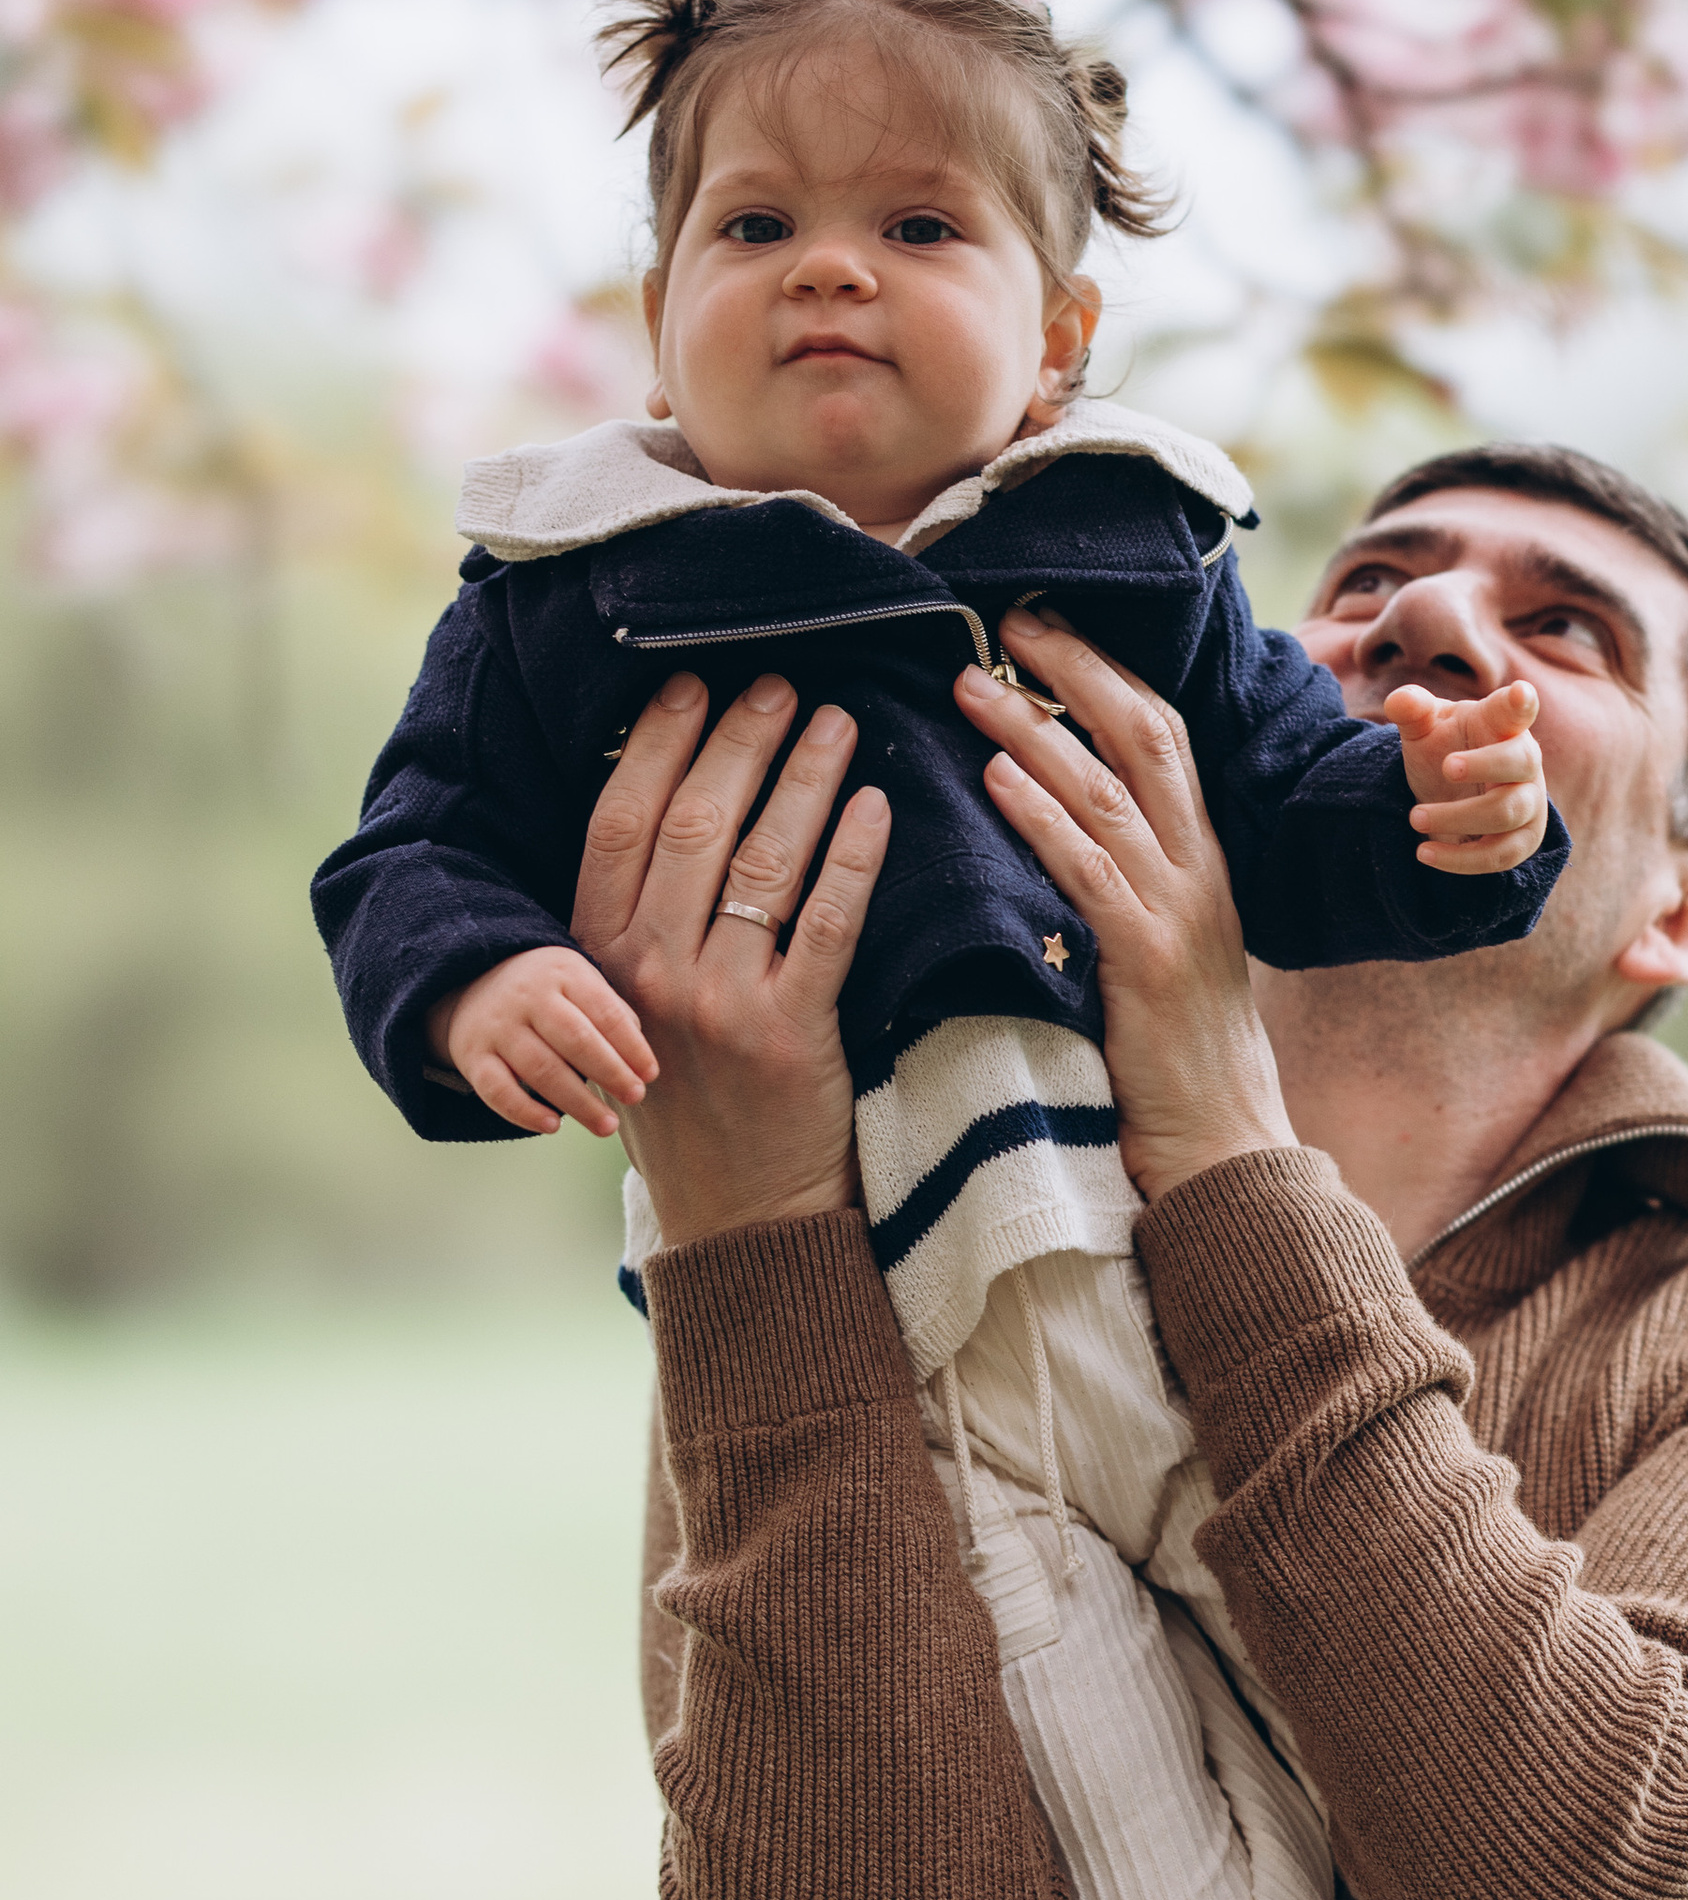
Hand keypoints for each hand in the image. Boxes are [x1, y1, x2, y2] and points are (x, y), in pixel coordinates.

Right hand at [429, 946, 656, 1140]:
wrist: (471, 979)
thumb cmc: (545, 990)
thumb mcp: (578, 981)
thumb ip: (610, 1011)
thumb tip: (639, 1058)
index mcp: (563, 973)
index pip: (603, 1011)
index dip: (630, 1046)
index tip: (650, 1074)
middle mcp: (528, 997)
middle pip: (574, 1039)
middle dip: (610, 1072)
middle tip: (635, 1098)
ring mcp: (497, 1027)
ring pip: (540, 1068)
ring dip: (578, 1102)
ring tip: (606, 1125)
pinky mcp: (472, 1055)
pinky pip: (497, 1090)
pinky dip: (524, 1112)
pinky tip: (553, 1126)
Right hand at [568, 670, 891, 1251]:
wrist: (739, 1216)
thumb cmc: (689, 1098)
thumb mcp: (630, 1008)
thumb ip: (640, 918)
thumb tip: (678, 794)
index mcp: (597, 959)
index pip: (621, 822)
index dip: (658, 744)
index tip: (692, 684)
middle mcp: (647, 975)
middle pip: (694, 824)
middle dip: (741, 740)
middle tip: (779, 684)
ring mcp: (718, 1004)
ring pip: (764, 860)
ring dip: (805, 778)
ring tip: (838, 724)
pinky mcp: (790, 1034)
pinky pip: (829, 922)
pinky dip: (855, 856)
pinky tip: (877, 806)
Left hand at [956, 607, 1296, 1206]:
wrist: (1227, 1152)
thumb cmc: (1175, 1064)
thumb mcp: (1162, 954)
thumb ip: (1126, 888)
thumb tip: (1054, 827)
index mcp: (1202, 862)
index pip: (1161, 737)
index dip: (1104, 673)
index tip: (1043, 630)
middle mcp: (1200, 871)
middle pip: (1144, 735)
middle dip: (1075, 671)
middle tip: (1007, 623)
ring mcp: (1181, 913)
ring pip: (1108, 790)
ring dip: (1033, 730)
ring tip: (970, 685)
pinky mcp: (1151, 961)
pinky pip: (1090, 870)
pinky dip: (1039, 817)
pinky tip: (992, 780)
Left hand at [1388, 677, 1547, 875]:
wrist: (1450, 793)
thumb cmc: (1444, 749)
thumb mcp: (1423, 727)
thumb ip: (1412, 710)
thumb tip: (1398, 702)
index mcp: (1502, 723)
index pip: (1517, 708)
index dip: (1521, 701)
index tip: (1520, 693)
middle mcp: (1525, 760)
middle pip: (1520, 761)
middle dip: (1484, 765)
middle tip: (1446, 768)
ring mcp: (1529, 801)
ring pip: (1507, 812)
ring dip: (1458, 817)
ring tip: (1415, 817)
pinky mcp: (1523, 840)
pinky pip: (1501, 855)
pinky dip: (1461, 859)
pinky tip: (1425, 852)